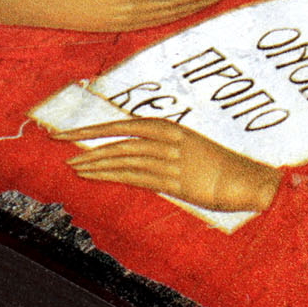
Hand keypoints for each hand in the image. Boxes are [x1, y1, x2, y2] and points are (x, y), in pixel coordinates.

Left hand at [54, 118, 281, 214]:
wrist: (249, 181)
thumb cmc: (222, 169)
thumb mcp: (191, 153)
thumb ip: (165, 154)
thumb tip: (139, 161)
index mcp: (172, 130)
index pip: (125, 124)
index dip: (95, 127)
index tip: (70, 131)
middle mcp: (169, 141)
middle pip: (118, 139)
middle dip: (86, 141)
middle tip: (58, 143)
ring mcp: (171, 161)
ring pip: (123, 158)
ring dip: (94, 161)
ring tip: (71, 165)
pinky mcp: (174, 181)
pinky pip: (134, 176)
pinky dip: (109, 174)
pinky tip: (90, 175)